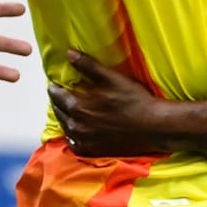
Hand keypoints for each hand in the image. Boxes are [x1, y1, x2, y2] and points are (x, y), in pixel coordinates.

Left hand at [48, 50, 165, 155]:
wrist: (153, 126)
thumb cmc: (135, 100)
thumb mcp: (112, 78)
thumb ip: (88, 66)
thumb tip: (69, 54)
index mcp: (79, 107)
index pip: (58, 96)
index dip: (54, 88)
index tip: (53, 84)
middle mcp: (77, 126)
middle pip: (59, 112)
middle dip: (58, 102)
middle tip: (59, 95)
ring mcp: (84, 141)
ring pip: (66, 128)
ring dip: (65, 118)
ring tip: (67, 110)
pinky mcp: (93, 151)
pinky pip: (74, 144)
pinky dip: (73, 136)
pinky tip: (77, 130)